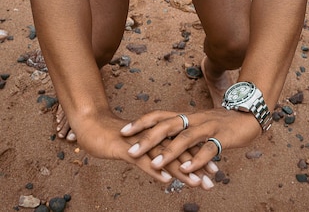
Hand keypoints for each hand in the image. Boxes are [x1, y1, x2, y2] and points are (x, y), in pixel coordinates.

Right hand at [73, 109, 216, 188]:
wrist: (92, 125)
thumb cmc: (115, 138)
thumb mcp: (138, 149)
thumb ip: (153, 156)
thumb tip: (167, 170)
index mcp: (157, 136)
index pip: (182, 147)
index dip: (199, 157)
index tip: (215, 170)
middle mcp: (152, 137)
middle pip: (178, 152)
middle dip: (197, 166)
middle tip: (214, 180)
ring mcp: (139, 142)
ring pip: (164, 157)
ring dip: (181, 171)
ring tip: (197, 182)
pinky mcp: (125, 148)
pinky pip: (141, 161)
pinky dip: (154, 169)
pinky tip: (165, 180)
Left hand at [120, 108, 261, 174]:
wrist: (248, 116)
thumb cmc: (219, 124)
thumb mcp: (197, 126)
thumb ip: (181, 133)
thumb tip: (160, 142)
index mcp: (186, 116)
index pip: (159, 115)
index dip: (141, 122)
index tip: (124, 131)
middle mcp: (194, 119)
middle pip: (167, 125)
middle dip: (147, 138)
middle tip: (131, 150)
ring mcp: (208, 127)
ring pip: (185, 138)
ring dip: (169, 152)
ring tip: (154, 164)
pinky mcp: (222, 137)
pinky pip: (208, 148)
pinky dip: (196, 159)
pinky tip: (187, 170)